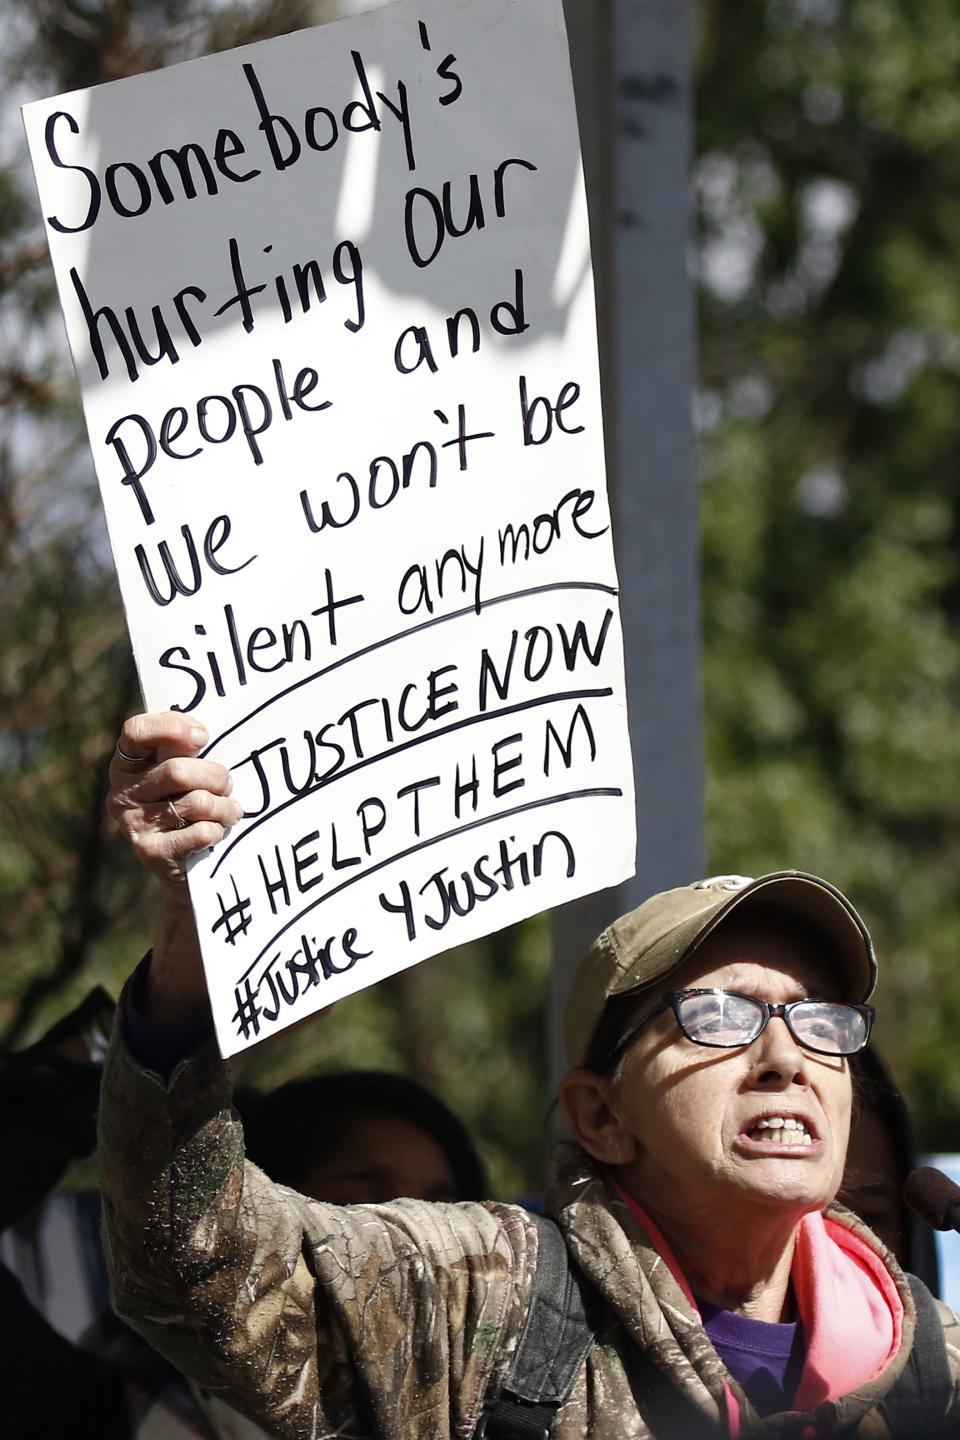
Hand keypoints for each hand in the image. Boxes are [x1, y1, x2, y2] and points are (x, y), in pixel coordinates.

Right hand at [107, 711, 243, 1021]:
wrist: (188, 871)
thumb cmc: (193, 806)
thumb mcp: (187, 773)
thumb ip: (187, 749)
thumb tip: (203, 732)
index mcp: (127, 765)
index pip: (135, 731)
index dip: (171, 728)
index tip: (203, 736)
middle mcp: (122, 793)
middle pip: (176, 770)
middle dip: (215, 776)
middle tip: (228, 784)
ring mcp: (132, 824)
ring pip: (196, 802)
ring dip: (224, 806)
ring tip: (231, 810)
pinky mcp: (150, 852)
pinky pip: (200, 831)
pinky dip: (218, 830)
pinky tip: (218, 831)